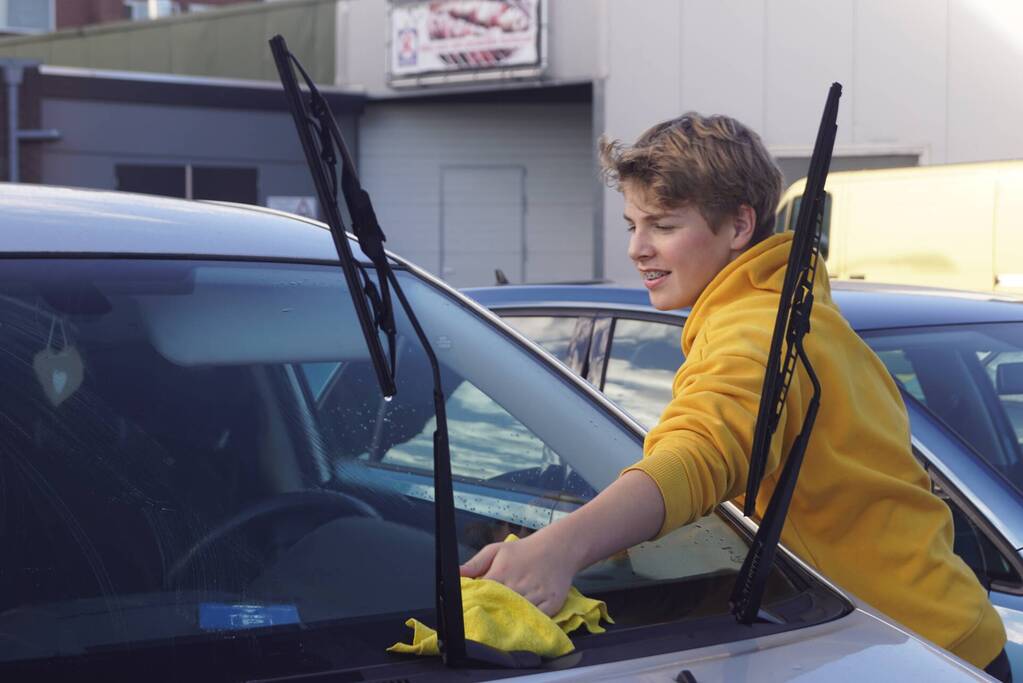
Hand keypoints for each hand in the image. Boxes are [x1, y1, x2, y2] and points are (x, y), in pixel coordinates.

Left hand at [459, 529, 578, 616]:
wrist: (558, 548)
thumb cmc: (523, 551)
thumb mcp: (495, 550)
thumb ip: (474, 564)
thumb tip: (455, 574)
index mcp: (501, 573)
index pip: (482, 595)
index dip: (475, 604)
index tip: (469, 612)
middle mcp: (519, 585)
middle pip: (499, 608)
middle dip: (491, 615)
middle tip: (482, 623)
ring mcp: (537, 596)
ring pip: (518, 616)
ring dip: (509, 622)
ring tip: (500, 627)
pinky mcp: (552, 603)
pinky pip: (538, 620)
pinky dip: (530, 623)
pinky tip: (522, 625)